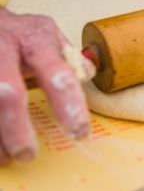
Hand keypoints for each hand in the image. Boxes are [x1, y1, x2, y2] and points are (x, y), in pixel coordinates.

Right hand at [0, 8, 94, 164]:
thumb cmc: (18, 32)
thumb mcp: (46, 34)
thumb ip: (68, 57)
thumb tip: (88, 74)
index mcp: (36, 40)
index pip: (58, 74)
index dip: (69, 105)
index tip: (79, 131)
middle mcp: (4, 48)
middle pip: (8, 93)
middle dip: (16, 128)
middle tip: (27, 153)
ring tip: (5, 158)